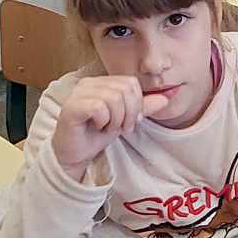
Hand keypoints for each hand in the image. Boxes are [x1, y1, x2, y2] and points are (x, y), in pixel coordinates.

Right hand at [49, 76, 169, 177]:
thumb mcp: (124, 120)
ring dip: (116, 119)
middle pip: (125, 89)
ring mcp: (78, 93)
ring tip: (107, 128)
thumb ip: (143, 108)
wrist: (76, 155)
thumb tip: (166, 98)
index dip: (136, 104)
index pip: (131, 83)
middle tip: (119, 127)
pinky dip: (104, 121)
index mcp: (101, 82)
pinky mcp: (71, 106)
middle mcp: (88, 83)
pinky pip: (99, 107)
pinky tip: (97, 127)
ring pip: (114, 97)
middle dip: (128, 113)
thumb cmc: (96, 135)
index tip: (129, 122)